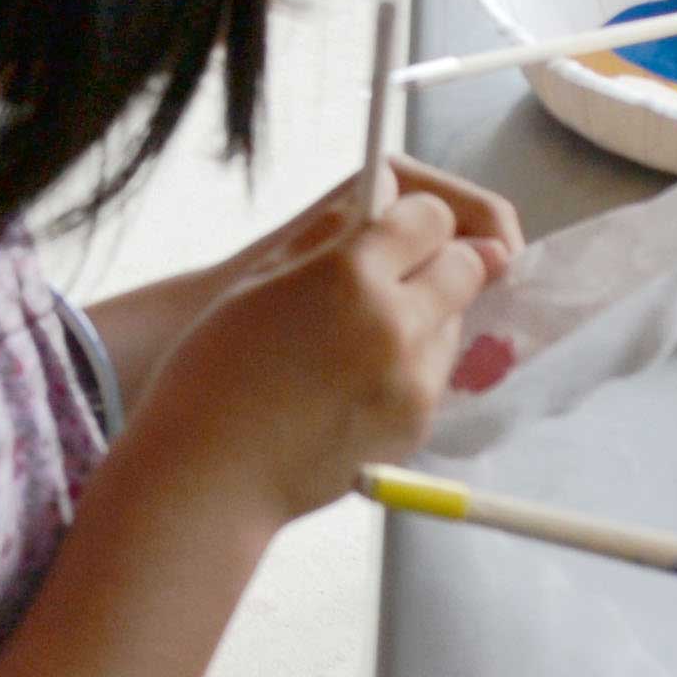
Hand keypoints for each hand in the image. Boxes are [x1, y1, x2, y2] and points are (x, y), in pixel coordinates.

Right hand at [143, 180, 514, 520]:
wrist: (209, 473)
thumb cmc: (215, 370)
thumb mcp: (261, 279)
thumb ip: (329, 238)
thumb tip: (384, 203)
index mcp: (349, 272)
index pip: (432, 216)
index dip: (417, 219)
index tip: (401, 229)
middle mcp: (394, 320)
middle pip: (467, 264)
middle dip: (443, 260)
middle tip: (405, 274)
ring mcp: (412, 376)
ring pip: (455, 320)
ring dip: (429, 314)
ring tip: (363, 337)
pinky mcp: (417, 422)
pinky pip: (436, 373)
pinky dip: (412, 365)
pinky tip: (356, 381)